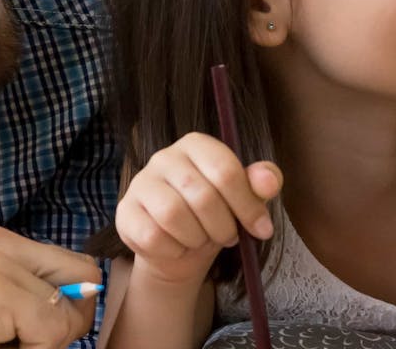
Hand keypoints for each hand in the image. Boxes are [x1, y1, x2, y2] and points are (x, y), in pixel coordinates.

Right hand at [0, 224, 100, 348]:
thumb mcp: (1, 307)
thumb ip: (41, 292)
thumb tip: (94, 292)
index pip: (75, 265)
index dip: (67, 308)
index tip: (27, 330)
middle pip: (84, 276)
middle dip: (64, 321)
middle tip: (15, 340)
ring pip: (68, 311)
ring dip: (43, 343)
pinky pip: (51, 329)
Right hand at [115, 132, 282, 285]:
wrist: (180, 250)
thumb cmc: (214, 216)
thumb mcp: (243, 200)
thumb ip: (260, 185)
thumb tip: (269, 181)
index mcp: (196, 145)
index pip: (226, 170)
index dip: (248, 205)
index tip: (262, 230)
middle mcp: (164, 157)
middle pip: (202, 196)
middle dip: (223, 226)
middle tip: (227, 236)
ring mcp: (141, 183)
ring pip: (173, 215)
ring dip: (197, 238)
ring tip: (202, 240)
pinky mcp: (125, 212)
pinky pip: (152, 236)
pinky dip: (173, 250)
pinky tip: (178, 247)